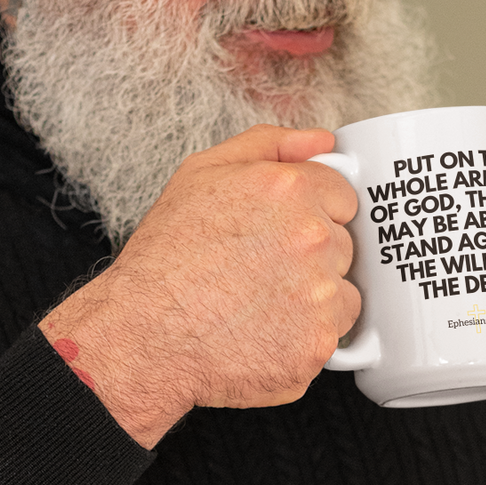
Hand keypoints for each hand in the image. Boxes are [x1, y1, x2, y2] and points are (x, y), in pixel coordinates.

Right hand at [38, 125, 360, 445]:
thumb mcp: (201, 174)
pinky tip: (264, 333)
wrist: (143, 335)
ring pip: (341, 292)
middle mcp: (311, 238)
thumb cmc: (164, 259)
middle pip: (342, 245)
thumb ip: (270, 145)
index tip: (279, 235)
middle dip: (310, 258)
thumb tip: (321, 142)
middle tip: (259, 272)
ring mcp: (319, 294)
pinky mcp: (317, 343)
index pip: (342, 198)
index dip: (309, 216)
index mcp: (290, 190)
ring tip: (258, 305)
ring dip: (311, 299)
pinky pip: (332, 336)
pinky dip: (304, 338)